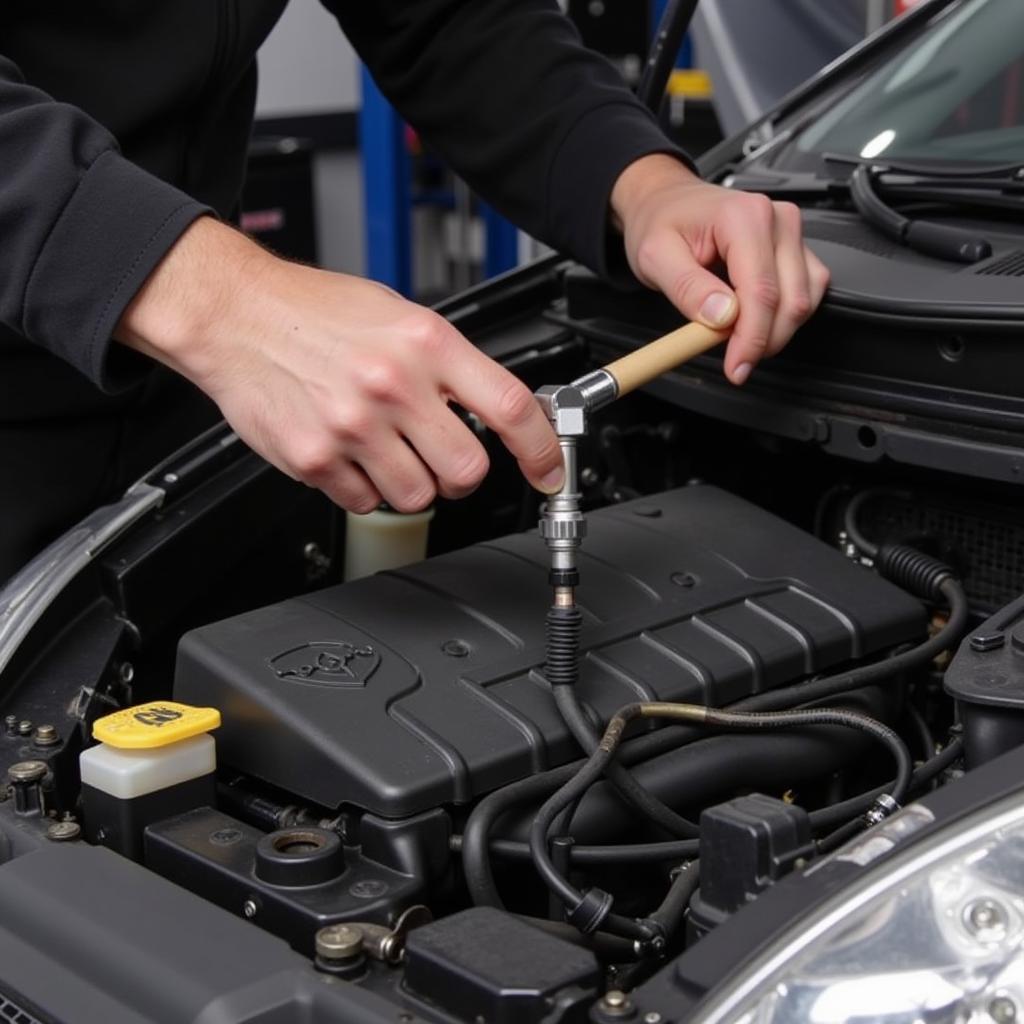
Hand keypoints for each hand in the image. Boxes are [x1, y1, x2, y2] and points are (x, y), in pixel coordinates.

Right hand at [115, 217, 563, 512]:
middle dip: (462, 473)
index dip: (541, 449)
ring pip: (417, 496)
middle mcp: (393, 385)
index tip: (547, 469)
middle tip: (443, 456)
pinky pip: (363, 502)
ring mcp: (353, 426)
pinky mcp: (315, 458)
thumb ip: (448, 364)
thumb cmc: (315, 311)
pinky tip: (348, 451)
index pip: (508, 407)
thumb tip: (497, 408)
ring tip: (384, 447)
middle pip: (467, 470)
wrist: (235, 314)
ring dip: (410, 482)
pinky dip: (362, 488)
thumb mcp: (398, 316)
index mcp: (425, 343)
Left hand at [610, 154, 829, 383]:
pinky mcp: (796, 247)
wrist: (665, 201)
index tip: (737, 368)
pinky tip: (756, 321)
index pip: (762, 292)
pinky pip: (808, 291)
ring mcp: (791, 232)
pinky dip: (785, 316)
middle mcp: (777, 219)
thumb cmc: (660, 222)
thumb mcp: (655, 257)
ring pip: (804, 300)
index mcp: (744, 217)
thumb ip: (687, 287)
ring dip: (777, 331)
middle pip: (791, 300)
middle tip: (735, 362)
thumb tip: (723, 317)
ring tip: (740, 339)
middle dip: (764, 341)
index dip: (752, 339)